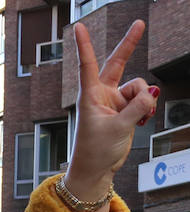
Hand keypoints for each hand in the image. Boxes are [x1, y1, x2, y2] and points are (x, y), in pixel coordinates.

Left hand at [66, 20, 155, 211]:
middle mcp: (102, 95)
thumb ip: (137, 107)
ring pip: (139, 87)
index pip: (88, 65)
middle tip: (139, 23)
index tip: (78, 26)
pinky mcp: (125, 110)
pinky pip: (144, 100)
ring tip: (138, 119)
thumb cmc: (95, 150)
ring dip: (144, 100)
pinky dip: (147, 109)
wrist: (96, 170)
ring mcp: (115, 102)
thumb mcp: (118, 128)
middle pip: (118, 63)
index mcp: (90, 96)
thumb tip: (151, 92)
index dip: (85, 45)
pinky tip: (140, 122)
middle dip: (129, 44)